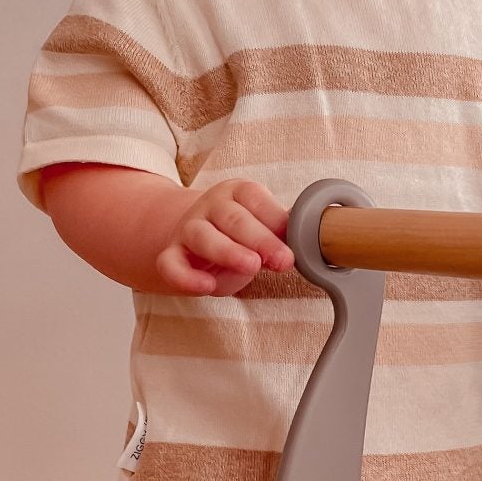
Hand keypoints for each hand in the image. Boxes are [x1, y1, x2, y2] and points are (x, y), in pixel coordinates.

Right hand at [156, 178, 292, 295]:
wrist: (193, 243)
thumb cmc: (238, 237)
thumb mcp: (261, 230)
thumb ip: (280, 234)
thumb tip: (310, 236)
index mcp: (237, 194)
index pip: (254, 198)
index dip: (275, 219)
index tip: (294, 241)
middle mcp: (211, 207)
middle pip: (233, 218)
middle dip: (261, 239)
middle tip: (283, 260)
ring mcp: (188, 229)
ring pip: (202, 236)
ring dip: (228, 251)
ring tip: (251, 266)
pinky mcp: (170, 255)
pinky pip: (171, 264)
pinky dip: (187, 277)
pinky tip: (206, 286)